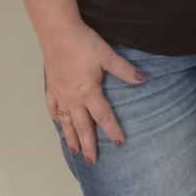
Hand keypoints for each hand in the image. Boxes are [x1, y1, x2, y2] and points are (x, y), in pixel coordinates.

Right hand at [43, 22, 144, 166]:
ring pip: (66, 121)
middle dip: (88, 144)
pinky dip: (56, 117)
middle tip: (92, 161)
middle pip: (82, 126)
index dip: (112, 130)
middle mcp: (73, 99)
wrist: (58, 34)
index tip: (119, 143)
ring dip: (71, 137)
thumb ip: (125, 70)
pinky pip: (53, 107)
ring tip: (74, 151)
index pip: (103, 116)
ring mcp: (60, 94)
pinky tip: (58, 122)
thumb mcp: (108, 56)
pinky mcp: (52, 86)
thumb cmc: (84, 44)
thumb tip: (144, 79)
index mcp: (89, 93)